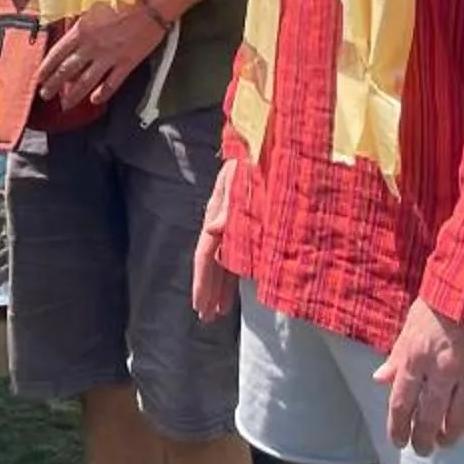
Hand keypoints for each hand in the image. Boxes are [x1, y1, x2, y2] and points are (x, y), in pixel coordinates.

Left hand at [42, 0, 167, 115]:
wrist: (151, 2)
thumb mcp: (93, 2)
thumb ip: (80, 18)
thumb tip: (68, 25)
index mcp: (81, 30)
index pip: (57, 53)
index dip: (46, 67)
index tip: (38, 77)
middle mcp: (92, 47)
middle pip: (67, 70)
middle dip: (53, 85)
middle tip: (45, 95)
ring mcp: (109, 58)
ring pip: (86, 82)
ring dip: (73, 95)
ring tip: (65, 105)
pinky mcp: (127, 64)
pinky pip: (112, 84)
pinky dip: (103, 94)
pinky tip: (95, 100)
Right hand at [190, 156, 243, 321]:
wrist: (263, 146)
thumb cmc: (250, 161)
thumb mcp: (237, 178)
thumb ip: (227, 204)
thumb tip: (214, 228)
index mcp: (217, 216)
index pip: (206, 255)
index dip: (202, 282)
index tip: (199, 305)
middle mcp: (222, 225)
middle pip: (212, 265)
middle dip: (208, 291)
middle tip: (206, 317)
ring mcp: (233, 227)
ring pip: (224, 264)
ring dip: (220, 288)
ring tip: (217, 311)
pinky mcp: (246, 227)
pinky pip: (236, 257)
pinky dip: (233, 276)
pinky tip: (235, 289)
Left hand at [381, 301, 463, 455]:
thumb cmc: (444, 299)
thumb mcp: (413, 322)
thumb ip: (398, 354)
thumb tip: (380, 379)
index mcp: (416, 355)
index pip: (402, 402)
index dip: (399, 427)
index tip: (398, 442)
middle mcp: (442, 370)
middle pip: (430, 417)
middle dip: (424, 438)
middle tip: (423, 450)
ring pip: (459, 419)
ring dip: (450, 435)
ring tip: (446, 441)